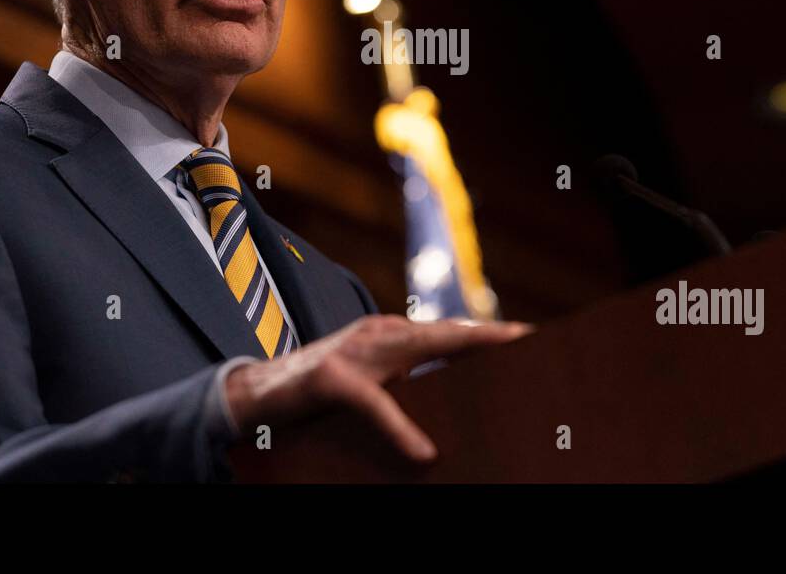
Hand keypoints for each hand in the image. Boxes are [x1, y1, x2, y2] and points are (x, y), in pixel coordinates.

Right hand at [224, 314, 534, 461]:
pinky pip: (374, 404)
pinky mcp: (330, 379)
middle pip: (444, 334)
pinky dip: (400, 427)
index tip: (532, 336)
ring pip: (417, 348)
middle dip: (488, 335)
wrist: (253, 397)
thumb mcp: (369, 390)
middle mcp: (377, 335)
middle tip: (530, 338)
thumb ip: (406, 393)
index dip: (489, 334)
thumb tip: (445, 426)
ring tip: (499, 356)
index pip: (449, 335)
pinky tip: (423, 452)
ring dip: (460, 352)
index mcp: (389, 339)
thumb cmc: (317, 398)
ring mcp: (353, 351)